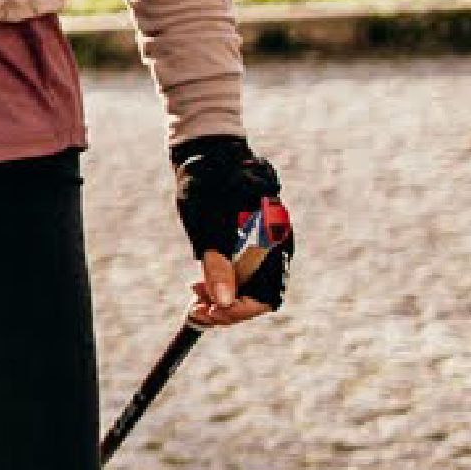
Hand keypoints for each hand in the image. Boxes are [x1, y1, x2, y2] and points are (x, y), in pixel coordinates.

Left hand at [173, 135, 291, 327]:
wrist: (208, 153)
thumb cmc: (206, 184)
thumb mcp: (206, 225)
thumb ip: (216, 264)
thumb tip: (223, 303)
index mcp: (271, 241)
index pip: (265, 296)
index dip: (239, 312)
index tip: (209, 315)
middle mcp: (276, 246)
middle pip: (259, 296)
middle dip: (227, 309)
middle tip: (196, 311)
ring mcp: (266, 245)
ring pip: (250, 287)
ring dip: (224, 298)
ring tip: (194, 298)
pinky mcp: (254, 242)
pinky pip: (245, 273)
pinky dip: (224, 283)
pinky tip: (199, 285)